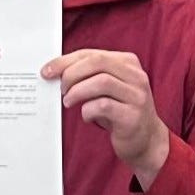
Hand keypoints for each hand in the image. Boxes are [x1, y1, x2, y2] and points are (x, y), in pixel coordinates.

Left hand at [42, 49, 169, 187]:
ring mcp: (137, 96)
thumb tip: (56, 72)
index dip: (66, 60)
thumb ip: (89, 75)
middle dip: (72, 73)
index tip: (48, 70)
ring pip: (102, 81)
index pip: (92, 53)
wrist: (146, 140)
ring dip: (78, 91)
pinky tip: (86, 116)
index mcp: (128, 63)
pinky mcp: (133, 117)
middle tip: (61, 88)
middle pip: (97, 62)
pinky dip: (88, 110)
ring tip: (68, 101)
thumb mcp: (108, 88)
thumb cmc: (120, 111)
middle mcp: (136, 76)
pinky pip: (104, 106)